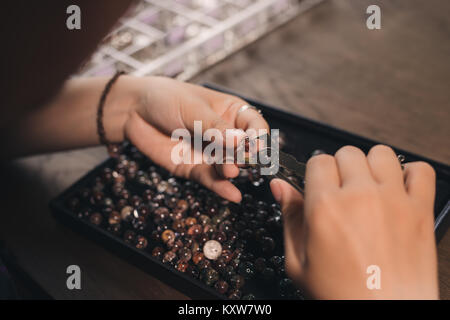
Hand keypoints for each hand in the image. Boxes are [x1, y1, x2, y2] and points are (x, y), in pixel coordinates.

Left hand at [116, 76, 268, 202]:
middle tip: (242, 160)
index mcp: (231, 113)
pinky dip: (220, 187)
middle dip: (245, 157)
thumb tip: (240, 142)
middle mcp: (225, 136)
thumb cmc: (166, 98)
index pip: (255, 126)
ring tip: (229, 171)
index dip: (259, 137)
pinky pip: (210, 179)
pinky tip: (231, 194)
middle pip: (244, 151)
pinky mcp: (195, 168)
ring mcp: (211, 153)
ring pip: (228, 166)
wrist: (133, 111)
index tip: (258, 147)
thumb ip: (215, 128)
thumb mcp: (193, 108)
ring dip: (230, 170)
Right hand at [270, 145, 437, 298]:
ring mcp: (393, 199)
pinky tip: (398, 189)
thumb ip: (289, 217)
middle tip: (343, 190)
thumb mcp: (299, 262)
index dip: (317, 173)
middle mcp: (359, 196)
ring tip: (370, 186)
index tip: (321, 184)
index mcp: (325, 207)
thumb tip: (280, 187)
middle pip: (347, 152)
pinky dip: (411, 174)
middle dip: (342, 168)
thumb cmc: (342, 295)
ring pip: (381, 153)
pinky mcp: (420, 209)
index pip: (318, 161)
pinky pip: (420, 171)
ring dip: (372, 165)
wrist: (385, 314)